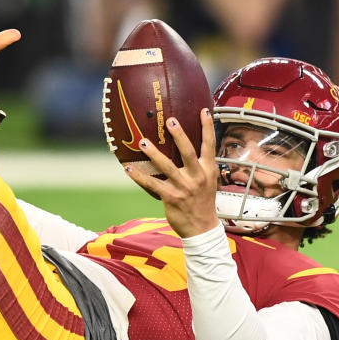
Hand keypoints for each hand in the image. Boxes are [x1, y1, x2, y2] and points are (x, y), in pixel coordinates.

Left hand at [124, 109, 219, 237]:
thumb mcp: (207, 182)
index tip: (204, 111)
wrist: (202, 228)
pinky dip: (139, 177)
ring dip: (154, 153)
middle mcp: (198, 177)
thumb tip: (186, 149)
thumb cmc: (202, 202)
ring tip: (143, 142)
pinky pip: (152, 184)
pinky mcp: (171, 198)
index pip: (210, 145)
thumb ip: (199, 167)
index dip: (207, 128)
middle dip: (179, 135)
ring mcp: (184, 187)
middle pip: (188, 151)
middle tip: (170, 120)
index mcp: (209, 171)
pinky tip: (128, 169)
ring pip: (167, 166)